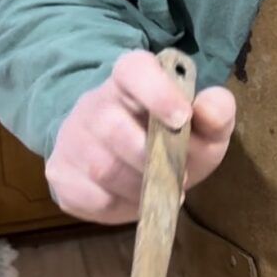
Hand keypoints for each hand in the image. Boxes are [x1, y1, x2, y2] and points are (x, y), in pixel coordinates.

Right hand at [46, 49, 236, 224]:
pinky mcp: (60, 172)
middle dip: (150, 159)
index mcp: (130, 79)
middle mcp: (94, 102)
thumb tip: (209, 108)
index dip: (156, 91)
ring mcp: (71, 137)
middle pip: (112, 128)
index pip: (133, 70)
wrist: (128, 160)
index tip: (183, 117)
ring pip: (101, 167)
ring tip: (160, 192)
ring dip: (139, 188)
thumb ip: (216, 113)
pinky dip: (118, 206)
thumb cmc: (171, 136)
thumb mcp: (204, 125)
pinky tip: (133, 200)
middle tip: (179, 176)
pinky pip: (88, 196)